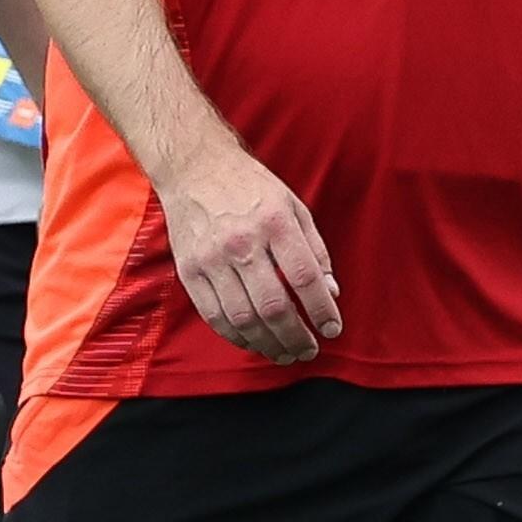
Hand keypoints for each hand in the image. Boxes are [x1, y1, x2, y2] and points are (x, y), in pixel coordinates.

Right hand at [157, 140, 340, 364]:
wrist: (194, 169)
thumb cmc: (250, 188)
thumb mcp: (293, 207)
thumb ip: (315, 250)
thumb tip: (330, 292)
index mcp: (275, 223)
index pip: (304, 278)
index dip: (321, 310)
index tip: (332, 329)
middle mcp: (242, 242)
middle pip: (274, 305)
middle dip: (296, 336)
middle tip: (309, 350)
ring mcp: (211, 259)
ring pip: (243, 318)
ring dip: (268, 343)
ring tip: (284, 353)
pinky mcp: (189, 270)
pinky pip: (213, 315)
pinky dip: (236, 336)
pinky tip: (253, 342)